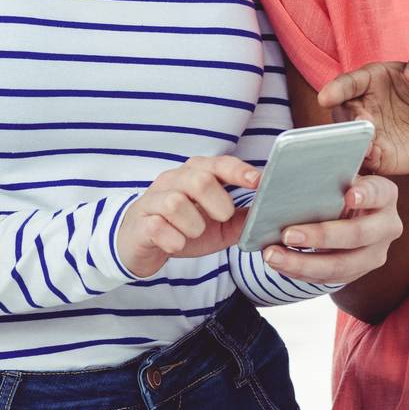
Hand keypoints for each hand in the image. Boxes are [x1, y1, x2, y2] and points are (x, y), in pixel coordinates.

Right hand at [116, 156, 259, 278]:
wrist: (140, 245)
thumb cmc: (182, 229)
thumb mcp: (217, 227)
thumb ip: (240, 220)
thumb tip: (267, 215)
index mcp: (194, 175)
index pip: (217, 164)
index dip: (238, 171)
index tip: (258, 181)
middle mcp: (172, 181)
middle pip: (199, 179)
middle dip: (218, 203)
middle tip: (222, 218)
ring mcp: (153, 200)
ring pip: (176, 202)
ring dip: (193, 225)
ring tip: (193, 234)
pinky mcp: (140, 222)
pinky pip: (157, 226)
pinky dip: (173, 239)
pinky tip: (176, 244)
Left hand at [259, 174, 401, 283]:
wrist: (348, 212)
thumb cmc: (338, 187)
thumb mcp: (336, 175)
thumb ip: (316, 172)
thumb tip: (266, 174)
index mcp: (384, 194)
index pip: (378, 192)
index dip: (365, 194)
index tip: (348, 195)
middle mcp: (386, 226)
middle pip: (358, 235)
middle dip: (321, 236)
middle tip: (288, 234)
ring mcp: (374, 254)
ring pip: (341, 265)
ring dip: (303, 263)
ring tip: (272, 255)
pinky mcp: (357, 272)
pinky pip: (329, 278)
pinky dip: (301, 272)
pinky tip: (279, 263)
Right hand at [317, 46, 408, 175]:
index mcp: (369, 81)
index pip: (347, 83)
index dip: (335, 90)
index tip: (325, 97)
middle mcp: (362, 107)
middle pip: (342, 115)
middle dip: (346, 121)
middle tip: (359, 123)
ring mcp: (368, 133)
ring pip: (350, 139)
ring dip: (354, 143)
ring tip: (367, 145)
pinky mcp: (377, 156)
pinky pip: (366, 160)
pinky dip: (367, 159)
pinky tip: (375, 156)